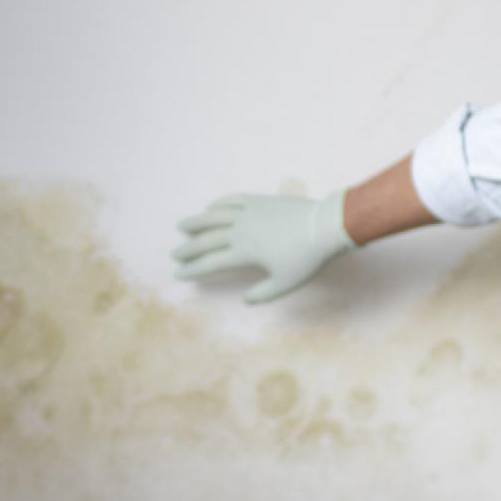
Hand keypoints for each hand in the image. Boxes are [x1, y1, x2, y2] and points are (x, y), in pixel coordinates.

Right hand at [170, 189, 356, 303]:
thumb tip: (245, 299)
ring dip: (197, 222)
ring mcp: (249, 213)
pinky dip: (219, 204)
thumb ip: (264, 294)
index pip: (211, 262)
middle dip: (189, 249)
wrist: (325, 226)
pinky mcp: (259, 201)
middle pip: (207, 240)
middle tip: (174, 255)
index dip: (193, 269)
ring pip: (215, 216)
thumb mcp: (286, 283)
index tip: (179, 274)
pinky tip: (210, 207)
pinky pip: (233, 200)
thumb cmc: (307, 258)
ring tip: (182, 226)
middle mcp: (241, 231)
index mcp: (245, 252)